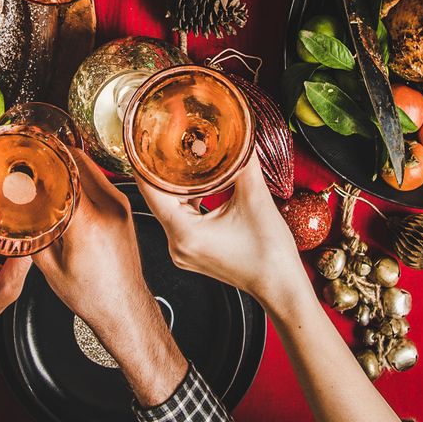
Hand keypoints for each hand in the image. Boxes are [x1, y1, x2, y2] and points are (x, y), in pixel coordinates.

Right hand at [34, 151, 186, 405]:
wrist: (124, 307)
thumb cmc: (91, 295)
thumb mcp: (50, 267)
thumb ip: (32, 234)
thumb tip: (17, 210)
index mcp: (87, 224)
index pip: (64, 174)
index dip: (44, 158)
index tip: (28, 151)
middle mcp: (108, 209)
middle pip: (78, 162)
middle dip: (54, 153)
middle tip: (34, 152)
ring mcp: (120, 205)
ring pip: (90, 167)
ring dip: (69, 160)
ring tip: (48, 163)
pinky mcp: (124, 207)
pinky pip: (99, 179)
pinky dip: (81, 173)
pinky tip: (67, 179)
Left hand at [137, 155, 305, 306]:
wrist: (282, 287)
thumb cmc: (271, 253)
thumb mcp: (256, 198)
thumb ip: (242, 162)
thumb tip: (238, 134)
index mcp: (184, 233)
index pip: (150, 191)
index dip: (143, 164)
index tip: (140, 141)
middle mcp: (177, 245)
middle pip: (158, 199)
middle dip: (160, 170)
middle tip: (161, 140)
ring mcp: (183, 251)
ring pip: (169, 208)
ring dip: (174, 185)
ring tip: (178, 158)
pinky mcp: (192, 252)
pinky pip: (180, 219)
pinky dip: (185, 201)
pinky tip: (196, 185)